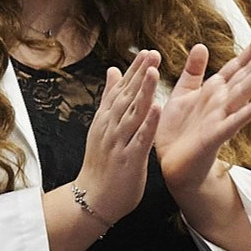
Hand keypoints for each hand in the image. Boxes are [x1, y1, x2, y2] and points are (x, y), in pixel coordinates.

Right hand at [72, 49, 161, 225]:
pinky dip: (149, 124)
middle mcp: (110, 127)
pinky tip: (159, 109)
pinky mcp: (128, 159)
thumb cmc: (101, 165)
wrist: (91, 198)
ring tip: (155, 72)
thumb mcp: (102, 128)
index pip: (120, 90)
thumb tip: (113, 72)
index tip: (146, 52)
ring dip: (143, 93)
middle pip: (126, 97)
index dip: (134, 71)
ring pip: (132, 113)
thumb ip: (109, 100)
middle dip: (140, 74)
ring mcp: (118, 142)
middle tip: (153, 53)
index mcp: (105, 120)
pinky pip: (140, 139)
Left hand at [155, 34, 250, 196]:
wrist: (171, 164)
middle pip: (244, 77)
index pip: (235, 68)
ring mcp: (220, 118)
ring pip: (242, 94)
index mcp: (212, 92)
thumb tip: (201, 45)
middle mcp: (220, 103)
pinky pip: (233, 121)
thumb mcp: (182, 95)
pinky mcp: (215, 135)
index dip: (249, 51)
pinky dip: (248, 111)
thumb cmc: (178, 131)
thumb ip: (193, 72)